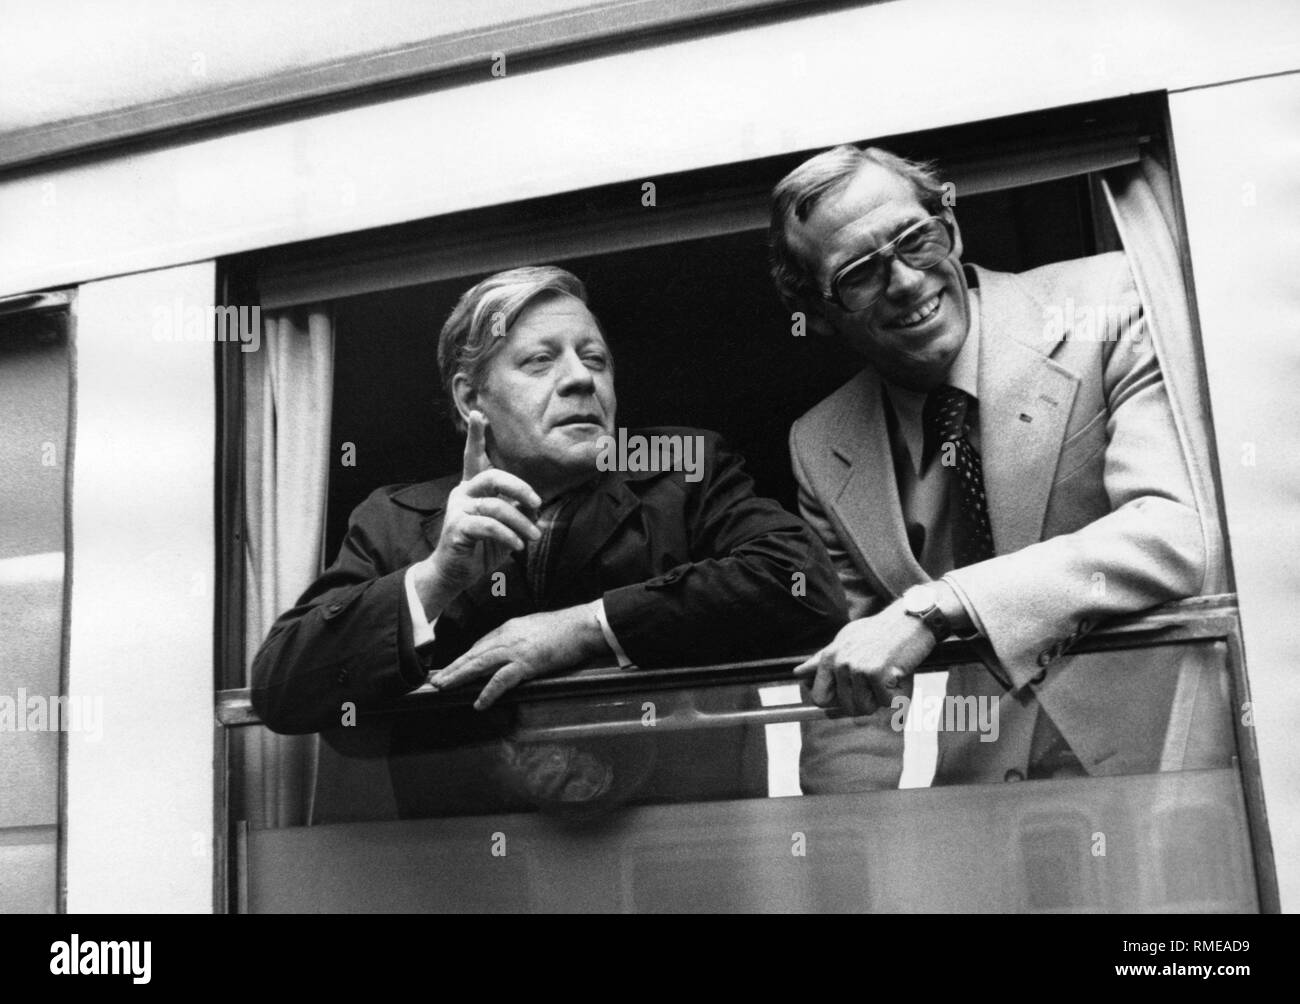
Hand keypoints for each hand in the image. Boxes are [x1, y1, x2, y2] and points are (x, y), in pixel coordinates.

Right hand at [414, 410, 541, 608]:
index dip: (475, 435)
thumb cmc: (481, 547)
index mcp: (472, 488)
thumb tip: (534, 507)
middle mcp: (462, 493)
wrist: (454, 573)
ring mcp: (458, 509)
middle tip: (537, 504)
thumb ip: (516, 511)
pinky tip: (516, 547)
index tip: (477, 413)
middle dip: (520, 488)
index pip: (473, 456)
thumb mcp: (505, 527)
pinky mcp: (456, 527)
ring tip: (533, 537)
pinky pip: (488, 526)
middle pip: (494, 477)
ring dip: (521, 523)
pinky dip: (507, 536)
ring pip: (496, 506)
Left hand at [429, 602, 610, 709]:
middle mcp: (506, 637)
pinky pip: (502, 680)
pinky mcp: (526, 663)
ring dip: (459, 676)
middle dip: (452, 668)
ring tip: (443, 687)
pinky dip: (488, 692)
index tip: (453, 668)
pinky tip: (479, 703)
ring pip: (479, 664)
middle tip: (435, 681)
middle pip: (473, 654)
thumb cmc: (565, 629)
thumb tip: (512, 652)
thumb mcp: (535, 628)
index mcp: (509, 628)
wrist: (582, 625)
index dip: (465, 658)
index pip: (480, 645)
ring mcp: (515, 650)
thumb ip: (520, 638)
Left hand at [793, 601, 936, 716]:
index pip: (819, 698)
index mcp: (830, 656)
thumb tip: (797, 674)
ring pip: (866, 708)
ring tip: (888, 676)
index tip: (851, 699)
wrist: (910, 617)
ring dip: (881, 699)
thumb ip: (822, 660)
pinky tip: (899, 673)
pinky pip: (886, 703)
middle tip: (878, 682)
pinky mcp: (877, 673)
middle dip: (865, 702)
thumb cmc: (879, 631)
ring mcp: (857, 667)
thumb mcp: (846, 640)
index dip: (835, 704)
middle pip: (846, 707)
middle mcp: (840, 662)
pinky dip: (897, 695)